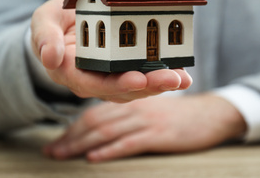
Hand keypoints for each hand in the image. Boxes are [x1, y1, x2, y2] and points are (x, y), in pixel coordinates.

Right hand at [30, 0, 192, 101]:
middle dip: (149, 85)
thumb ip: (44, 38)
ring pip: (137, 85)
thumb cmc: (53, 24)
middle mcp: (93, 79)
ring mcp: (110, 75)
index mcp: (71, 72)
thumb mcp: (42, 22)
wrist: (63, 25)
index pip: (93, 84)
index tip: (137, 80)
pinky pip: (143, 73)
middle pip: (122, 89)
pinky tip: (182, 71)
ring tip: (183, 77)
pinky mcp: (124, 67)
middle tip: (173, 79)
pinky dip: (162, 72)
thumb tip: (50, 58)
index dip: (115, 84)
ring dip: (160, 82)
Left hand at [43, 93, 246, 161]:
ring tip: (63, 156)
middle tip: (51, 152)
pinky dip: (110, 150)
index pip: (94, 115)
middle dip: (70, 138)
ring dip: (82, 145)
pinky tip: (94, 158)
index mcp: (130, 102)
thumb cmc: (177, 116)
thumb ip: (128, 118)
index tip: (56, 142)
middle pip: (95, 123)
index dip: (73, 128)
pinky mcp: (158, 133)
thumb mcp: (151, 112)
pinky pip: (129, 142)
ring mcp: (145, 120)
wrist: (208, 115)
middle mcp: (133, 108)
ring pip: (107, 132)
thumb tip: (103, 134)